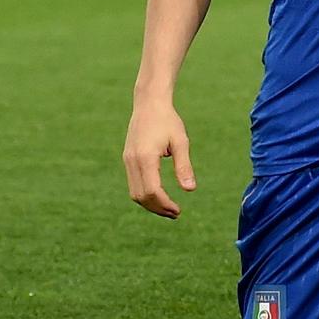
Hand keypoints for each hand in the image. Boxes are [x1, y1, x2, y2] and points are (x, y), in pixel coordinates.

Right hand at [124, 102, 196, 217]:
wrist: (149, 104)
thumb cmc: (168, 121)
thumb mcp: (180, 142)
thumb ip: (184, 166)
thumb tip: (190, 190)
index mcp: (145, 158)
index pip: (152, 191)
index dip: (165, 204)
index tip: (178, 210)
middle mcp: (132, 162)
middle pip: (141, 196)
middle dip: (157, 208)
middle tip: (175, 213)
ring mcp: (127, 161)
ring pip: (134, 193)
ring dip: (150, 204)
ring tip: (169, 208)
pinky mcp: (127, 159)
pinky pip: (133, 184)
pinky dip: (145, 194)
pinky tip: (159, 196)